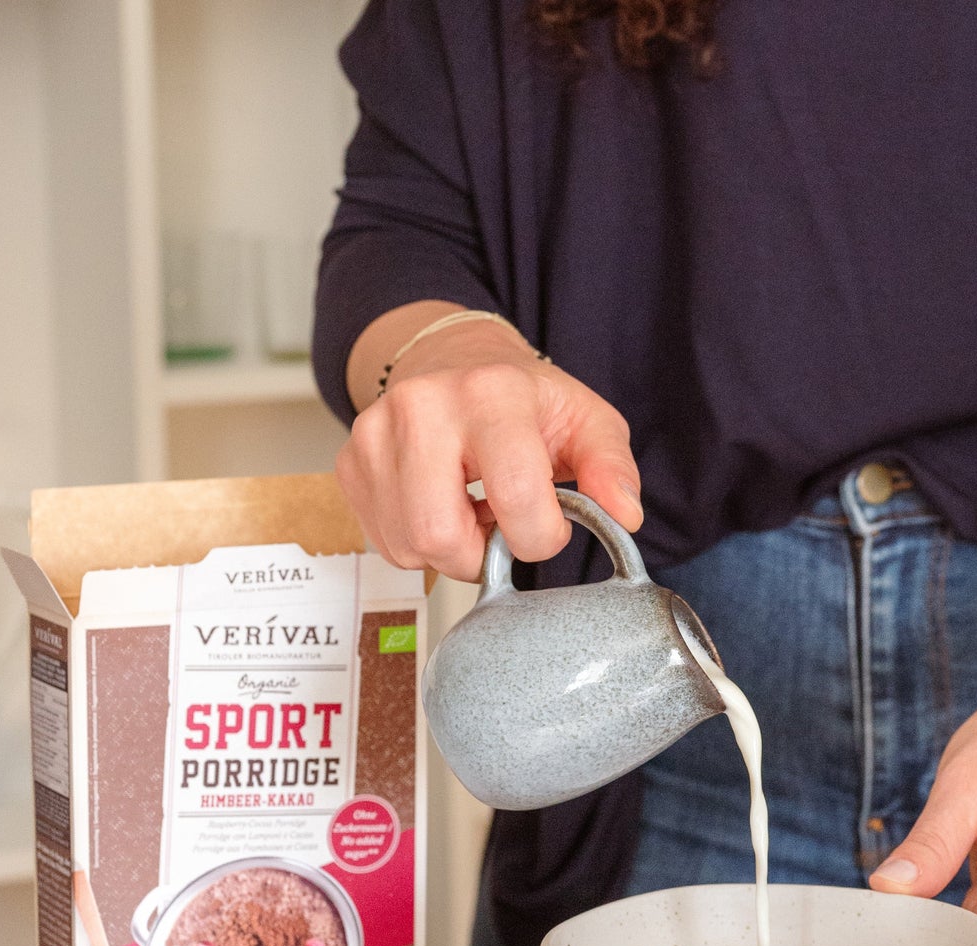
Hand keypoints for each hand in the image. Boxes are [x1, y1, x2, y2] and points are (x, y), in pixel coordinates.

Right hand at [336, 310, 642, 578]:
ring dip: (449, 550)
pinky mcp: (351, 460)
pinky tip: (441, 507)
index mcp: (490, 394)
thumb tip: (625, 514)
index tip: (549, 524)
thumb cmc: (526, 399)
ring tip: (471, 512)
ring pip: (408, 545)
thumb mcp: (587, 421)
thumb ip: (611, 468)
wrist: (455, 358)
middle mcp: (422, 407)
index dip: (540, 536)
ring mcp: (375, 431)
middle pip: (439, 534)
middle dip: (479, 556)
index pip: (514, 498)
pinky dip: (418, 542)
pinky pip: (384, 541)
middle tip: (501, 530)